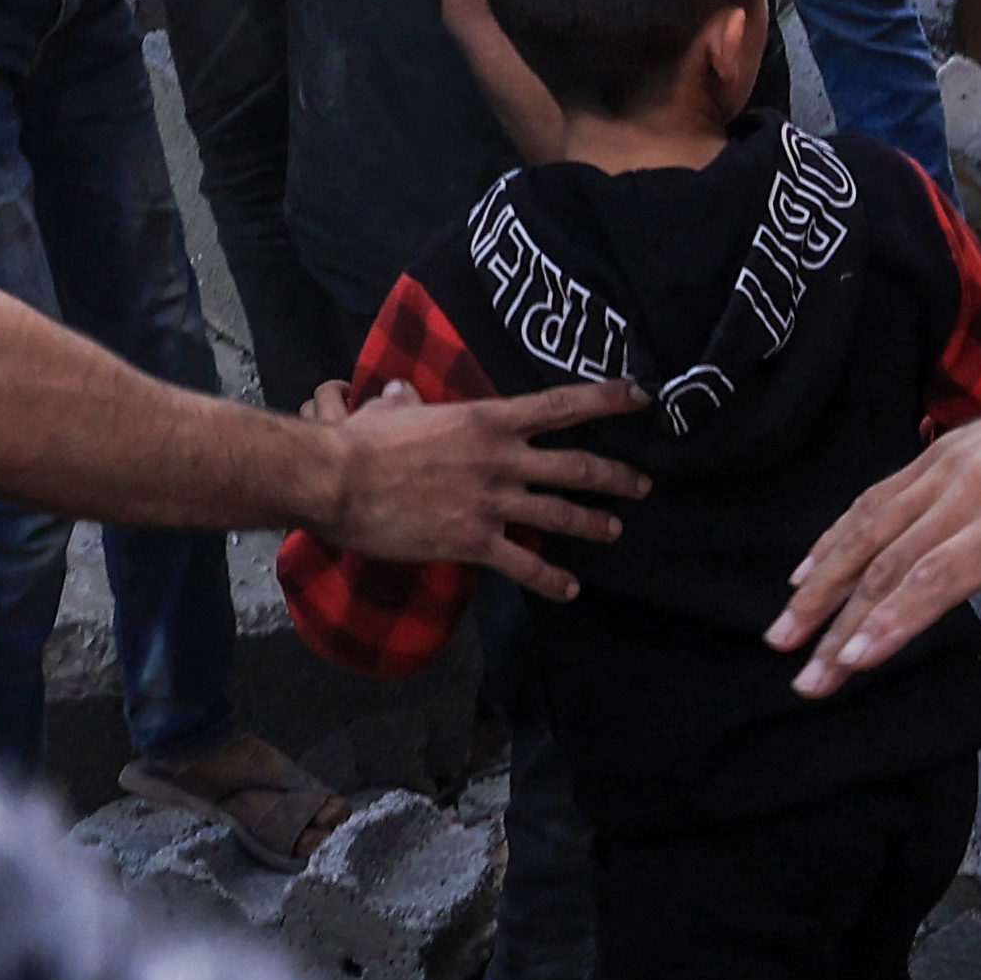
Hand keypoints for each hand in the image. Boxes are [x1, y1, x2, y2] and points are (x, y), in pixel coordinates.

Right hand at [314, 377, 653, 602]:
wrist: (337, 481)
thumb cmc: (362, 442)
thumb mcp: (392, 410)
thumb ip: (408, 401)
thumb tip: (400, 390)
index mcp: (490, 418)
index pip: (563, 404)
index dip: (608, 399)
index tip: (641, 397)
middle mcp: (503, 458)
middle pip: (578, 466)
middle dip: (617, 477)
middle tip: (643, 484)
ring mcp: (492, 501)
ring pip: (561, 514)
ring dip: (594, 524)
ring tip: (615, 531)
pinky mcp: (474, 540)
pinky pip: (524, 563)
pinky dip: (550, 579)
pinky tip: (568, 589)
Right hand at [769, 231, 980, 689]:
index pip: (940, 576)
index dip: (891, 622)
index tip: (849, 662)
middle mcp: (973, 485)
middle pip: (891, 562)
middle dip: (841, 625)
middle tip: (806, 679)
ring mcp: (948, 464)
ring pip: (868, 528)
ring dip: (822, 585)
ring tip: (783, 632)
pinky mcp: (937, 452)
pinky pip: (875, 497)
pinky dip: (834, 536)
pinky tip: (808, 572)